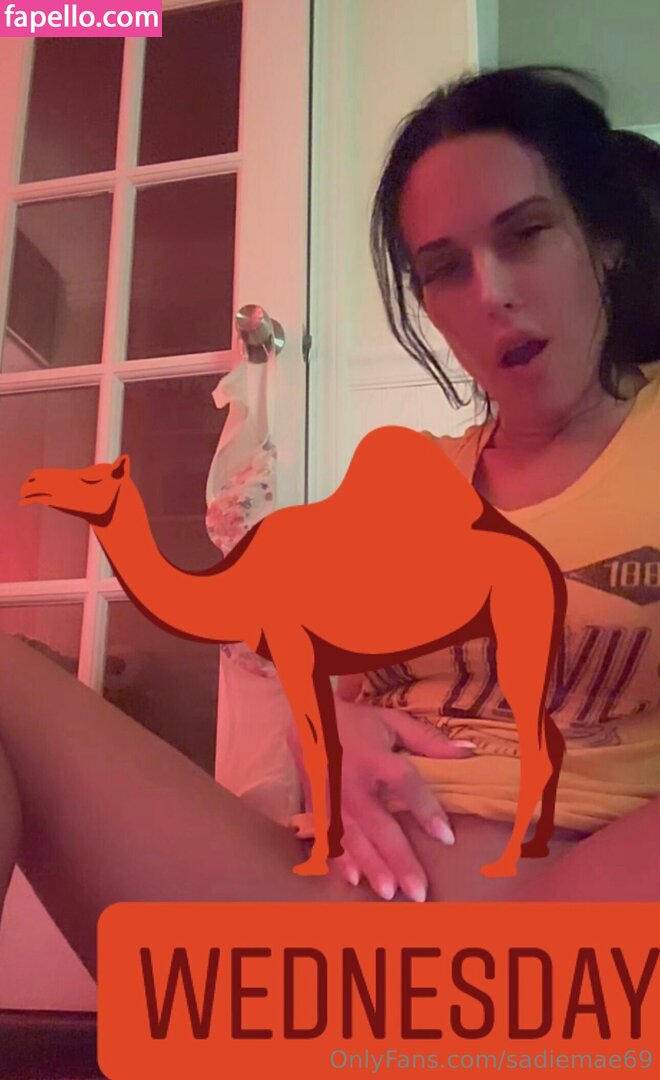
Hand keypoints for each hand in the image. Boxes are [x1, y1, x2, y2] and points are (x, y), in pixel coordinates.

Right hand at [287, 697, 474, 901]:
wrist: (306, 719)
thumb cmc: (357, 722)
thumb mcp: (393, 722)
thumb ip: (428, 741)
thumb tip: (469, 753)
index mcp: (375, 757)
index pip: (405, 784)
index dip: (426, 810)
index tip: (447, 837)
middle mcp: (352, 781)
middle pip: (378, 824)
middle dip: (398, 858)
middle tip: (418, 891)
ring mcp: (331, 797)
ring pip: (352, 838)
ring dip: (371, 866)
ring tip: (389, 892)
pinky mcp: (316, 806)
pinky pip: (327, 837)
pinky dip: (339, 859)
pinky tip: (353, 880)